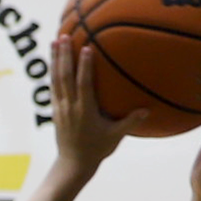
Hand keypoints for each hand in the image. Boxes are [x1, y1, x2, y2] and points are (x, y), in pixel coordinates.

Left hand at [51, 37, 144, 172]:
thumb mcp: (115, 136)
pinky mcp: (55, 110)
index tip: (85, 48)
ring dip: (55, 59)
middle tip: (63, 36)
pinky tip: (53, 60)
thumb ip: (130, 122)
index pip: (83, 84)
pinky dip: (52, 71)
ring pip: (55, 79)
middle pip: (64, 77)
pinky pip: (53, 86)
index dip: (83, 66)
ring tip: (55, 41)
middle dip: (64, 56)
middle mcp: (70, 107)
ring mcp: (60, 108)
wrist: (73, 164)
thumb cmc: (97, 149)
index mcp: (85, 111)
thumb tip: (147, 109)